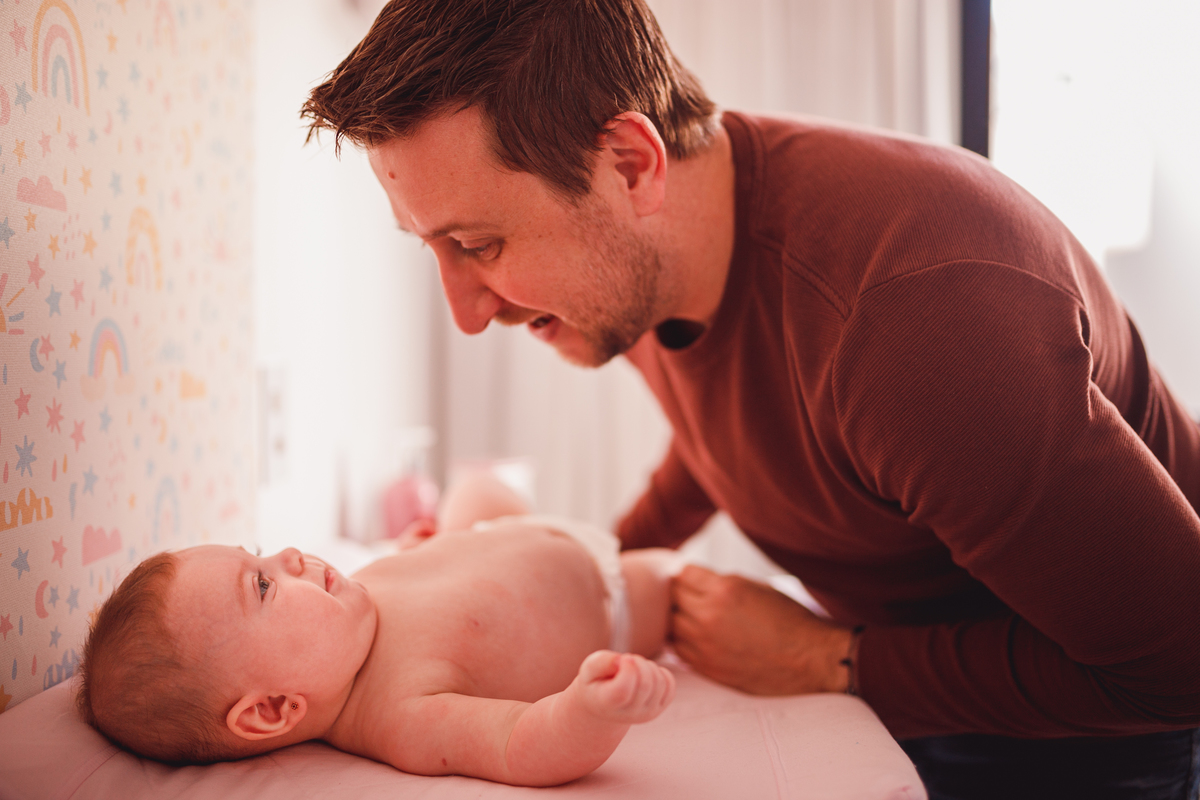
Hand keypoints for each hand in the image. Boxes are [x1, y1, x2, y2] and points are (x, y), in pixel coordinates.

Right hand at [571, 650, 674, 723]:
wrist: (605, 704)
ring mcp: (647, 713)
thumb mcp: (589, 669)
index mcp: (608, 705)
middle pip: (646, 684)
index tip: (623, 658)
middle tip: (627, 659)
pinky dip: (661, 672)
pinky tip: (646, 673)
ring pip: (660, 682)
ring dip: (648, 665)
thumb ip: (601, 662)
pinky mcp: (660, 708)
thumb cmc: (596, 682)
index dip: (627, 669)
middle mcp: (629, 714)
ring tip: (634, 667)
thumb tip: (620, 660)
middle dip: (638, 662)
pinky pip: (669, 684)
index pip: (624, 689)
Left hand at [670, 565, 852, 694]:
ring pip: (671, 624)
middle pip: (672, 597)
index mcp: (723, 589)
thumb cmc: (788, 619)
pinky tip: (701, 639)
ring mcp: (704, 643)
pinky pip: (678, 650)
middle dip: (682, 595)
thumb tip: (696, 581)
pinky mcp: (706, 667)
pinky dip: (684, 642)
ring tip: (698, 620)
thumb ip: (722, 582)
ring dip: (681, 619)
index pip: (683, 574)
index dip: (689, 576)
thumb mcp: (756, 586)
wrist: (810, 660)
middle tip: (695, 600)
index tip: (695, 581)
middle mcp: (708, 614)